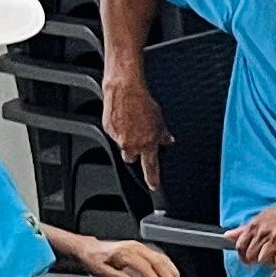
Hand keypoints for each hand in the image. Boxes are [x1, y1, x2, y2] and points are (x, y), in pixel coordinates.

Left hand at [66, 232, 180, 276]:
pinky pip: (159, 255)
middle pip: (157, 260)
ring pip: (161, 257)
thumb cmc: (94, 259)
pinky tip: (171, 273)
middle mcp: (134, 248)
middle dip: (167, 275)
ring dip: (170, 270)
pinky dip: (168, 265)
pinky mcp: (142, 248)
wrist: (89, 248)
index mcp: (125, 253)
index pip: (145, 266)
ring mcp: (140, 247)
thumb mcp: (100, 271)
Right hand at [102, 79, 166, 195]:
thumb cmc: (143, 103)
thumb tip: (168, 140)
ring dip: (127, 139)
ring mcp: (118, 138)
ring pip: (122, 145)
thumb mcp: (160, 120)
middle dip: (135, 152)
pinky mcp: (107, 130)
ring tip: (132, 123)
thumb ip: (162, 134)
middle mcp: (131, 144)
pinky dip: (119, 129)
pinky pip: (114, 135)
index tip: (153, 186)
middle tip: (138, 139)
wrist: (124, 90)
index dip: (152, 178)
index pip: (150, 167)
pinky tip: (123, 118)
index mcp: (147, 143)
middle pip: (131, 158)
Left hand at [228, 194, 275, 269]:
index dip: (243, 254)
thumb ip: (246, 228)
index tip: (248, 257)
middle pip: (251, 256)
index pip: (240, 245)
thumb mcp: (265, 216)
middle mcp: (265, 231)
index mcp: (257, 224)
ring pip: (264, 260)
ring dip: (271, 261)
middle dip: (257, 260)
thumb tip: (229, 235)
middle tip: (267, 256)